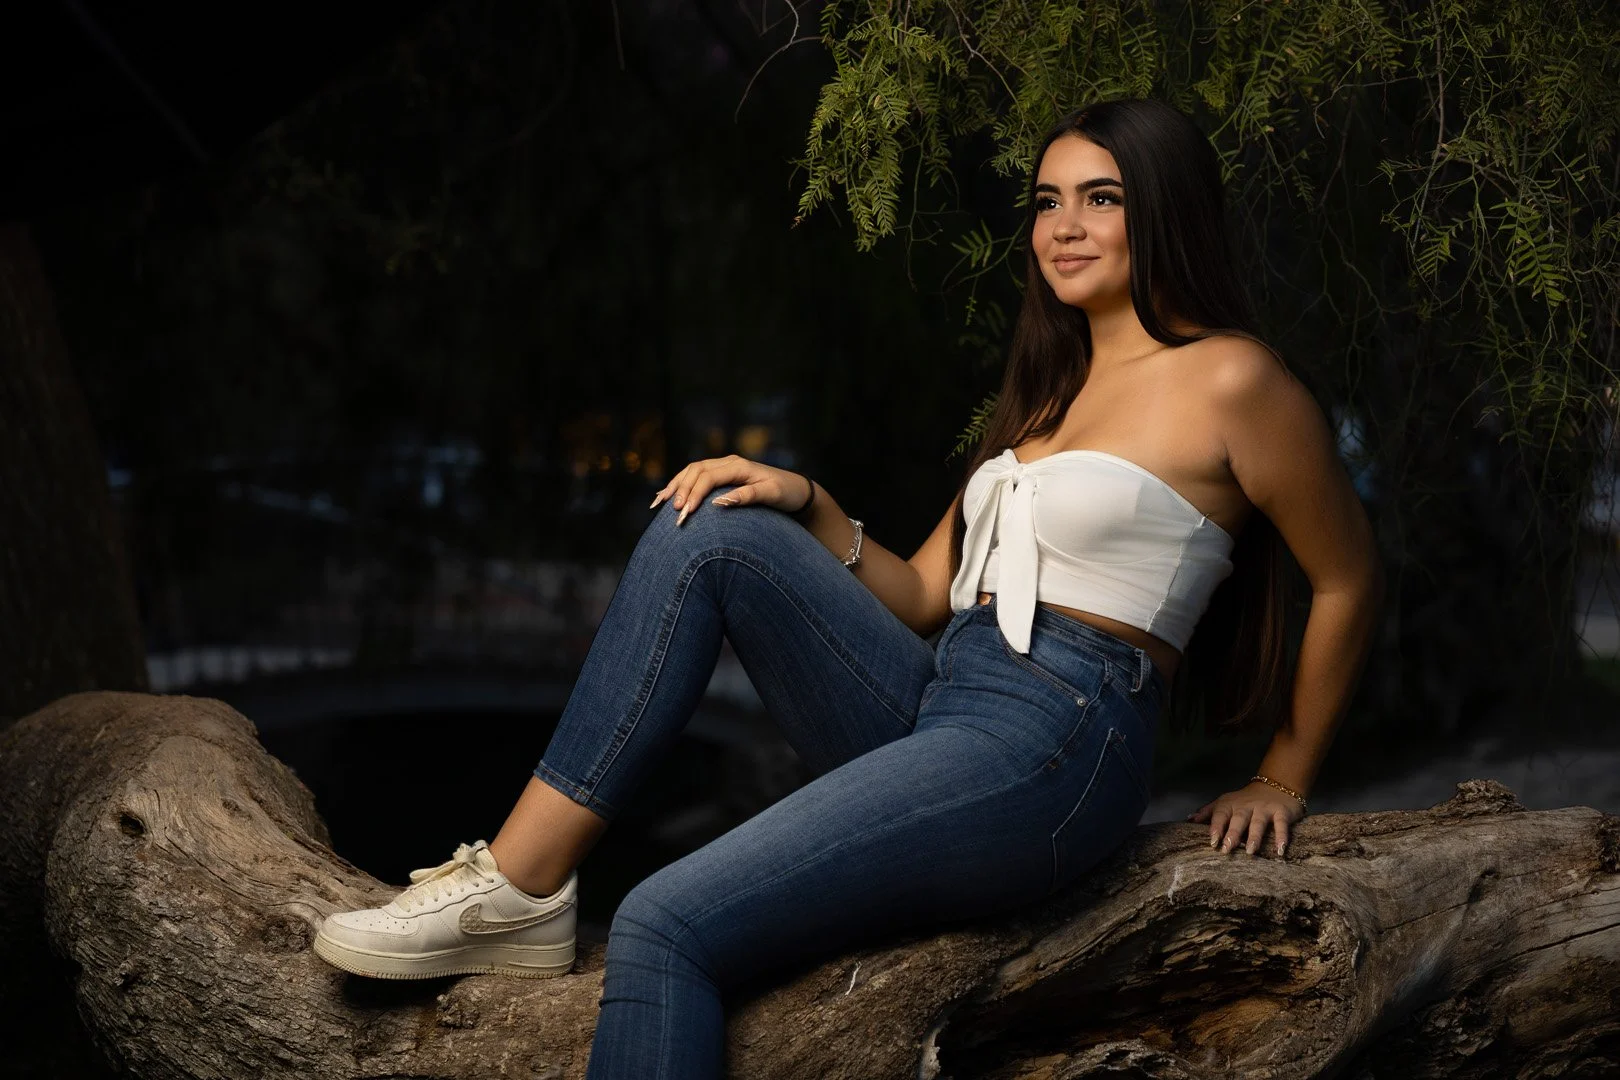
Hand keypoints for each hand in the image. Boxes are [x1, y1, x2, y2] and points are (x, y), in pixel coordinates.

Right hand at [649, 455, 812, 525]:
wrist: (797, 490)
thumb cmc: (785, 493)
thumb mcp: (770, 495)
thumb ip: (746, 497)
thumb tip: (717, 503)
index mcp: (738, 466)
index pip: (708, 477)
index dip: (694, 493)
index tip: (685, 512)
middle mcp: (728, 463)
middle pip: (695, 471)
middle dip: (680, 490)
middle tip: (672, 512)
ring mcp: (724, 467)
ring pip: (691, 471)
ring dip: (675, 486)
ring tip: (660, 503)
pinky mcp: (722, 476)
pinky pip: (695, 476)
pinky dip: (680, 485)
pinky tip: (666, 496)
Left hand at [1187, 781, 1305, 856]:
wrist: (1276, 785)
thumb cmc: (1245, 800)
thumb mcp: (1225, 802)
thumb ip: (1208, 812)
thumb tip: (1189, 819)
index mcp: (1230, 804)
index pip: (1220, 814)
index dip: (1216, 827)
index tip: (1212, 841)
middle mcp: (1246, 806)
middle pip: (1238, 819)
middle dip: (1232, 833)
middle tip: (1227, 848)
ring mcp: (1264, 808)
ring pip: (1258, 822)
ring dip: (1254, 836)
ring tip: (1250, 851)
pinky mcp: (1281, 812)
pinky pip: (1281, 824)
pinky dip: (1282, 837)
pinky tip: (1280, 850)